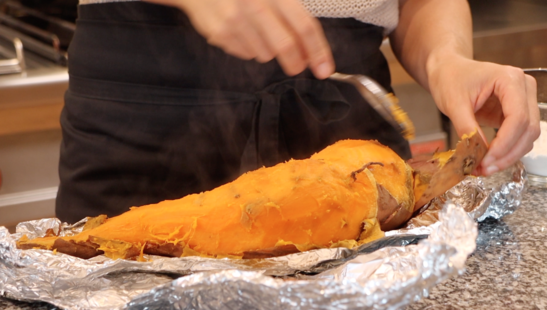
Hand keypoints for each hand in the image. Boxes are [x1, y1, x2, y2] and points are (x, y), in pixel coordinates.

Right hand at [153, 0, 334, 78]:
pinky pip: (245, 53)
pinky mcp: (219, 32)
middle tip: (296, 66)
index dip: (318, 52)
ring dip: (267, 49)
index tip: (324, 70)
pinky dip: (247, 47)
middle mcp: (255, 4)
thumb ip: (292, 15)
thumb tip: (308, 52)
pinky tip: (240, 30)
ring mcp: (235, 19)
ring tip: (256, 30)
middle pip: (285, 46)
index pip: (305, 26)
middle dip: (295, 63)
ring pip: (264, 54)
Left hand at [427, 55, 539, 175]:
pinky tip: (488, 160)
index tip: (486, 160)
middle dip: (507, 154)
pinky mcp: (515, 113)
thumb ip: (467, 127)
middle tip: (484, 169)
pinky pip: (518, 136)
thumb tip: (477, 153)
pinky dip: (505, 151)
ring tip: (483, 168)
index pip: (518, 117)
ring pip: (527, 136)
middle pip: (528, 129)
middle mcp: (523, 89)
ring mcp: (522, 101)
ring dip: (508, 156)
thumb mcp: (453, 103)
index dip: (504, 143)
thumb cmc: (450, 79)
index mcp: (509, 80)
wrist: (448, 71)